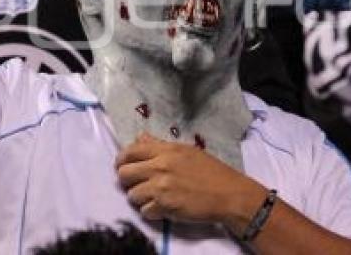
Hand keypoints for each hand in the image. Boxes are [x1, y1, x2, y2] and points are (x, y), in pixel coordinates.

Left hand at [116, 133, 264, 232]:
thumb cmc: (211, 171)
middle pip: (124, 174)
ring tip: (154, 197)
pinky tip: (163, 208)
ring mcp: (161, 188)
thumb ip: (160, 145)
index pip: (130, 151)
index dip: (122, 160)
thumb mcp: (186, 151)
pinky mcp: (165, 207)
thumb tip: (140, 138)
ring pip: (132, 195)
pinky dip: (151, 212)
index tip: (124, 166)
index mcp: (166, 150)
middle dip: (128, 181)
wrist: (228, 194)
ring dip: (140, 198)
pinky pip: (144, 212)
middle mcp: (160, 167)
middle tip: (139, 184)